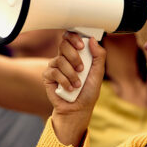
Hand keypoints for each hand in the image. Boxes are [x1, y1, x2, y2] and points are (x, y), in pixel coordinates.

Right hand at [42, 32, 106, 146]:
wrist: (78, 109)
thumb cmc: (88, 92)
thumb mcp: (98, 73)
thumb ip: (99, 56)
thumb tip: (91, 40)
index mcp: (76, 54)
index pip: (70, 37)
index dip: (74, 37)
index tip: (81, 46)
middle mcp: (64, 58)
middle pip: (63, 44)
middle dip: (74, 56)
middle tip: (82, 69)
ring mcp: (55, 66)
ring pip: (60, 60)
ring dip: (72, 74)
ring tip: (77, 84)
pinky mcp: (48, 76)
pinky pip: (54, 72)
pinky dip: (64, 82)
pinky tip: (69, 89)